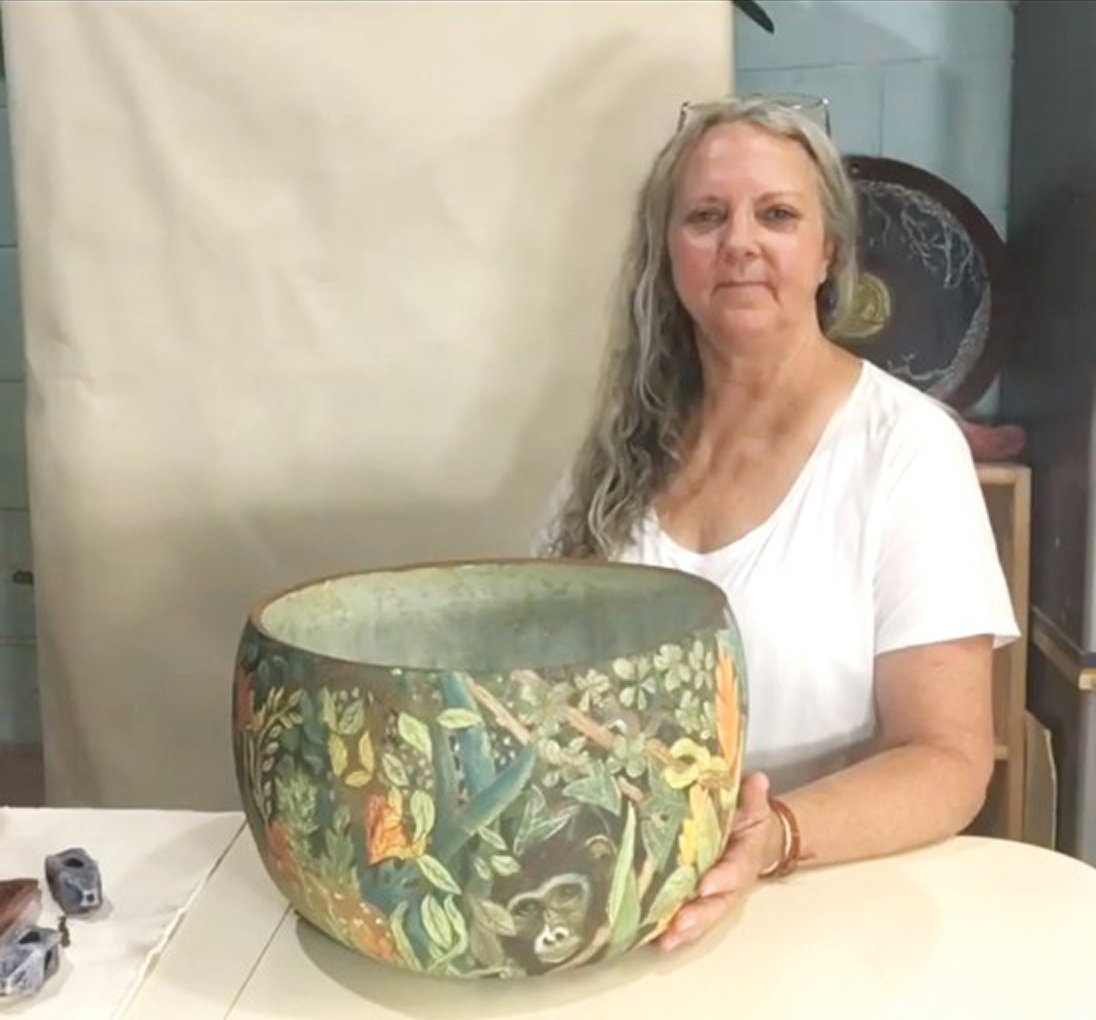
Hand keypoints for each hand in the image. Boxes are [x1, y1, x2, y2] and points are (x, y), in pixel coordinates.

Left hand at [656, 771, 778, 952]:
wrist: (757, 842)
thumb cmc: (750, 823)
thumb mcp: (755, 807)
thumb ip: (753, 797)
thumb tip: (756, 780)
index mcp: (744, 857)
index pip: (736, 869)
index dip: (723, 878)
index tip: (706, 886)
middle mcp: (730, 882)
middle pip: (717, 904)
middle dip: (699, 916)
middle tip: (679, 924)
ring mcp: (715, 894)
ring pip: (703, 917)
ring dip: (685, 930)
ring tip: (665, 940)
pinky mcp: (700, 900)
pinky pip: (689, 917)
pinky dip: (675, 932)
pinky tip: (656, 940)